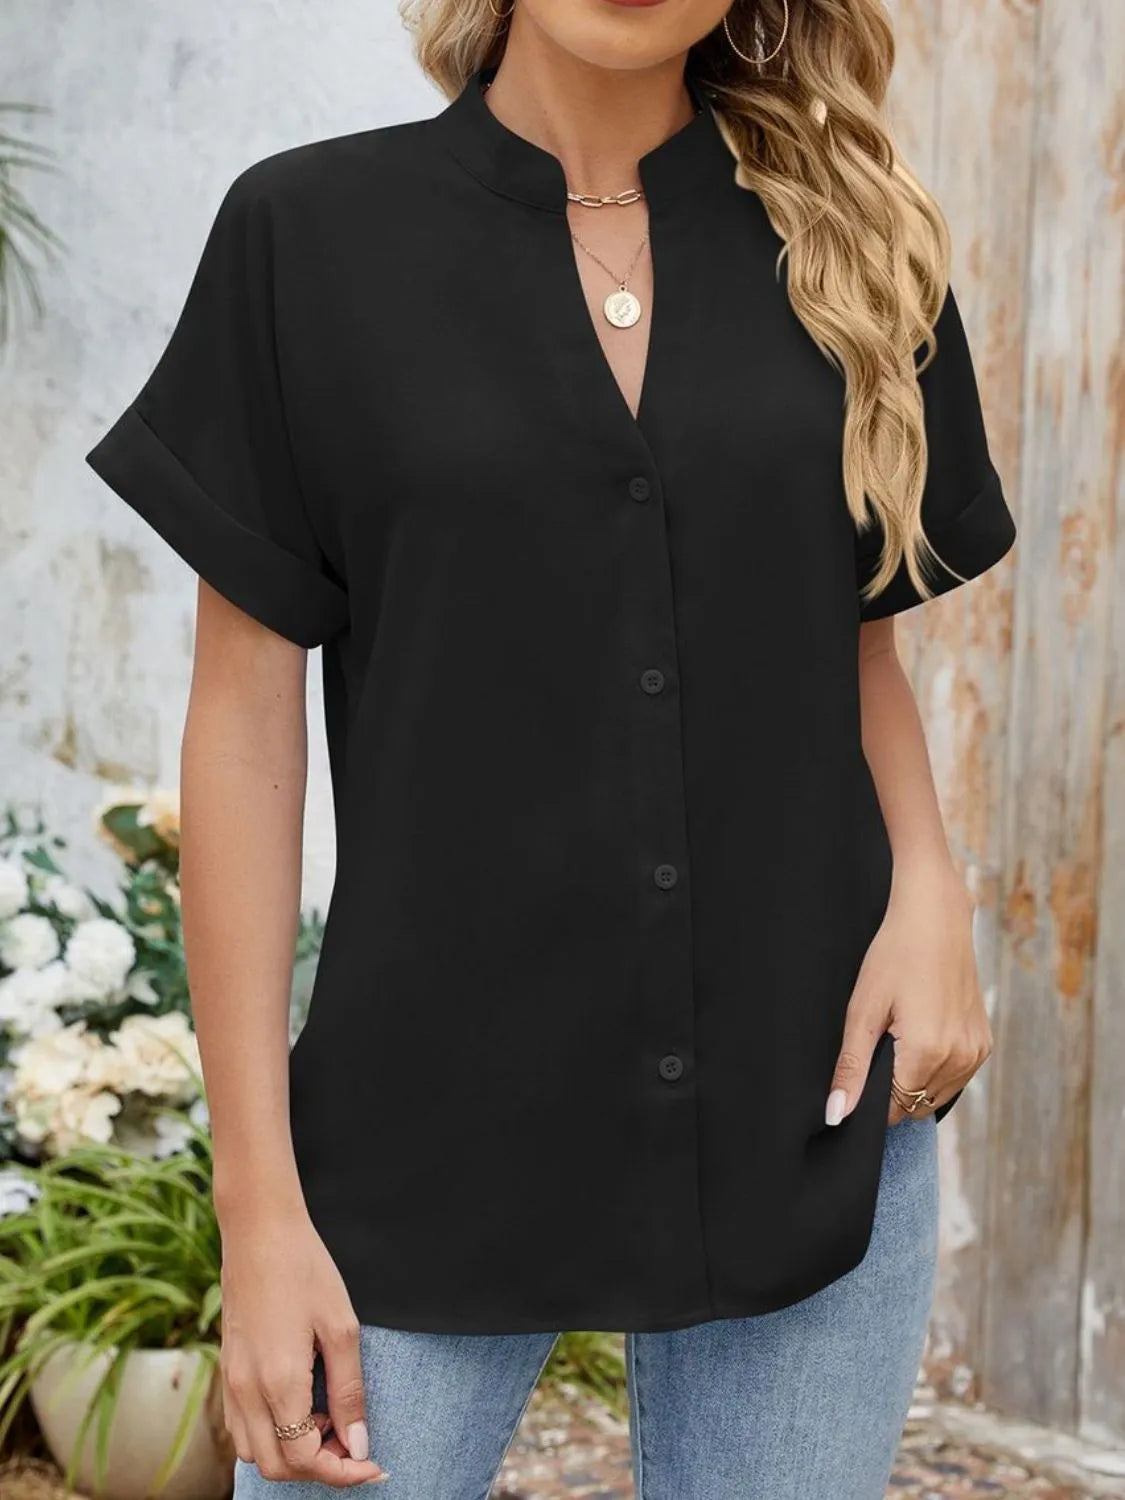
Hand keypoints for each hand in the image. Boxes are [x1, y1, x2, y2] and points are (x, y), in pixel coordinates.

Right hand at [219, 1205, 386, 1486]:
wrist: (258, 1231)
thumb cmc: (305, 1269)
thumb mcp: (341, 1327)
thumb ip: (349, 1391)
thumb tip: (359, 1443)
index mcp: (278, 1382)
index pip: (306, 1459)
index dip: (343, 1472)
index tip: (373, 1464)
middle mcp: (247, 1391)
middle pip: (276, 1467)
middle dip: (319, 1468)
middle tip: (354, 1443)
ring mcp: (231, 1381)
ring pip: (253, 1452)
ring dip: (292, 1454)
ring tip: (328, 1421)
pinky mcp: (227, 1369)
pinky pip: (241, 1427)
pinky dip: (271, 1435)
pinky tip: (301, 1407)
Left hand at [826, 865, 992, 1124]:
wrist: (936, 919)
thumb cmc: (894, 957)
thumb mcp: (862, 1011)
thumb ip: (851, 1069)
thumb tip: (836, 1116)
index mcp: (928, 1053)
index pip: (894, 1108)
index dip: (872, 1096)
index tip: (864, 1066)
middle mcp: (959, 1059)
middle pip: (916, 1104)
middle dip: (894, 1087)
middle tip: (881, 1042)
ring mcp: (976, 1053)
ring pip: (936, 1095)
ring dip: (915, 1079)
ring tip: (902, 1033)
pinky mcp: (984, 1044)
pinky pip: (954, 1078)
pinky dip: (935, 1068)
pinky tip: (923, 1033)